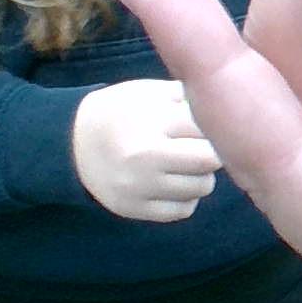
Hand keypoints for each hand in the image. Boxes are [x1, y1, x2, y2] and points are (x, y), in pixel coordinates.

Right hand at [71, 77, 221, 220]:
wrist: (73, 144)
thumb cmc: (121, 112)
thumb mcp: (148, 92)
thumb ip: (186, 96)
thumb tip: (228, 103)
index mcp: (152, 120)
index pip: (206, 126)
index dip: (214, 124)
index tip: (209, 123)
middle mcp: (146, 155)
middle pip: (210, 160)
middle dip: (213, 151)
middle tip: (201, 145)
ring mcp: (139, 186)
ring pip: (201, 188)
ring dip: (201, 175)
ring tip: (185, 163)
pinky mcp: (135, 209)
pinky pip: (183, 210)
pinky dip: (186, 198)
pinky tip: (173, 183)